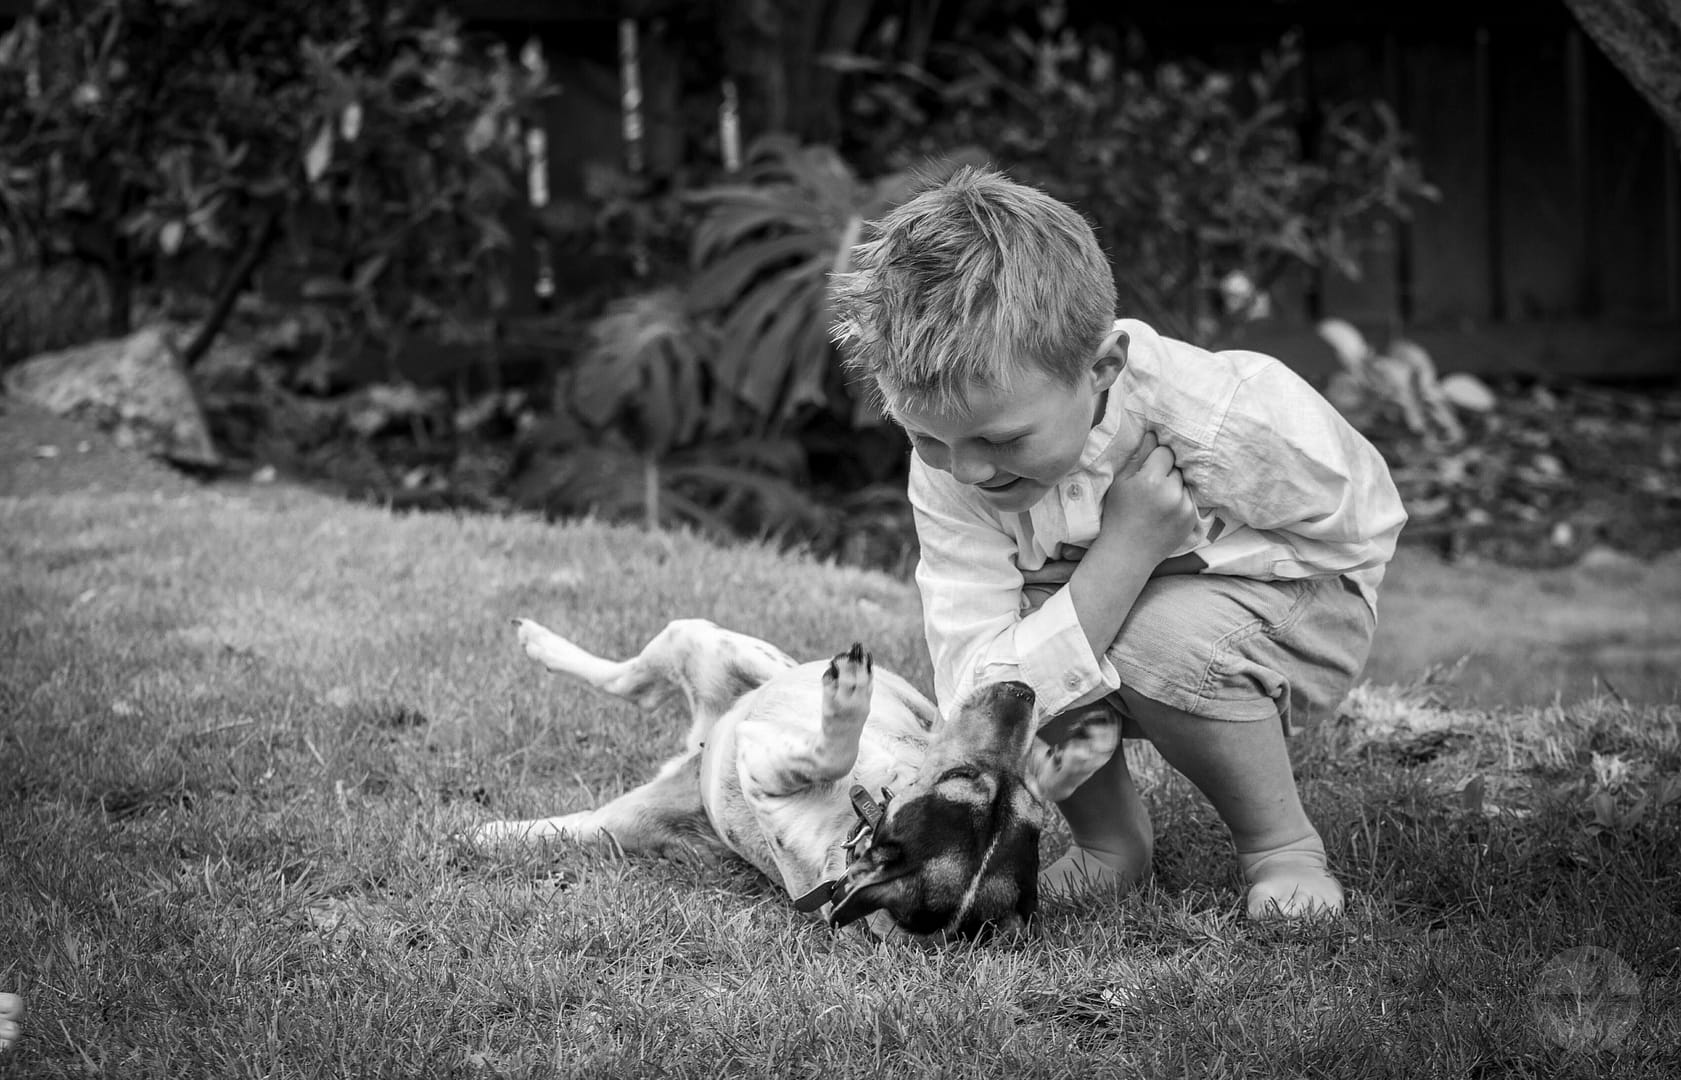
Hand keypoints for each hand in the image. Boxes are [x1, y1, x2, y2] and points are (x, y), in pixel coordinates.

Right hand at [1099, 431, 1198, 561]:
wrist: (1128, 553)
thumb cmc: (1118, 515)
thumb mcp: (1121, 483)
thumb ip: (1139, 457)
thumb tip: (1153, 434)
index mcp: (1151, 480)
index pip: (1165, 452)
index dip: (1156, 458)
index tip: (1148, 467)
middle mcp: (1171, 493)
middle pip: (1177, 467)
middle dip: (1166, 472)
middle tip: (1151, 486)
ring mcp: (1185, 507)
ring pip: (1184, 482)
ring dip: (1175, 486)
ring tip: (1159, 501)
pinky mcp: (1192, 519)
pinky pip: (1189, 498)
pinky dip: (1180, 501)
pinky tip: (1166, 512)